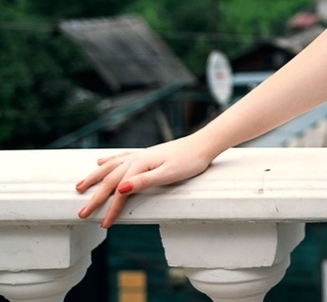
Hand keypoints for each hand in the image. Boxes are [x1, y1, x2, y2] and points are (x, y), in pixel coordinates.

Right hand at [75, 136, 215, 227]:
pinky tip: (100, 162)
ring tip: (79, 186)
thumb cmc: (189, 161)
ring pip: (110, 167)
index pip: (120, 191)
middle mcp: (136, 158)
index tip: (103, 225)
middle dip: (95, 197)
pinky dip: (108, 162)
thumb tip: (120, 189)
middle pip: (110, 179)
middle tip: (82, 213)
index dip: (111, 209)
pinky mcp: (146, 154)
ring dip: (94, 177)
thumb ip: (144, 181)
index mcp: (140, 165)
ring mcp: (141, 155)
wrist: (203, 145)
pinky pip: (120, 158)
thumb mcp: (168, 174)